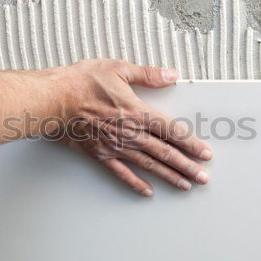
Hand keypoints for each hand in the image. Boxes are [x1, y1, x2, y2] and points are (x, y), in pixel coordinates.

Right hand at [52, 59, 211, 196]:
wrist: (54, 100)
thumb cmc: (82, 82)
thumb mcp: (118, 69)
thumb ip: (147, 75)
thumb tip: (171, 74)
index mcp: (137, 112)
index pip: (172, 131)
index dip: (191, 143)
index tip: (206, 154)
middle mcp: (130, 133)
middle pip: (165, 153)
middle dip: (187, 166)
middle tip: (203, 178)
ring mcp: (116, 147)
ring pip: (149, 165)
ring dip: (169, 176)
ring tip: (185, 186)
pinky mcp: (101, 154)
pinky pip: (122, 173)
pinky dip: (136, 183)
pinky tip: (148, 191)